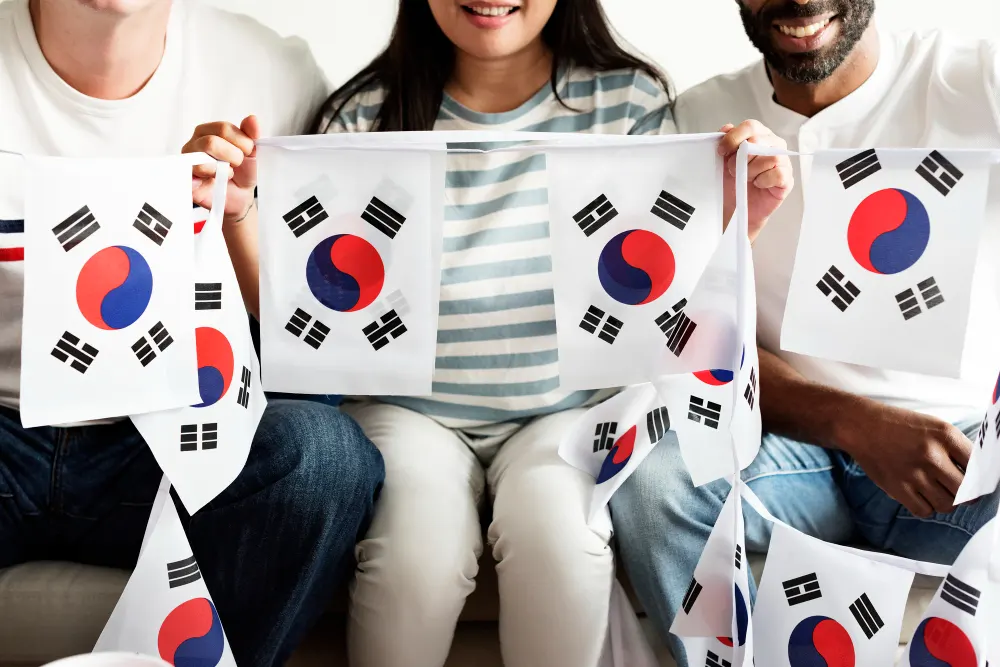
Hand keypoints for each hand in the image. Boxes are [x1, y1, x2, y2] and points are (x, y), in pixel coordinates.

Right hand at [182, 115, 259, 225]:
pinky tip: (217, 181)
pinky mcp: (186, 179)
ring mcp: (187, 161)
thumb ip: (250, 134)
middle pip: (211, 143)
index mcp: (209, 131)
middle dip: (233, 157)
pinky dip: (210, 179)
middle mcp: (194, 143)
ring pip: (202, 160)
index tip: (248, 153)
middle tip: (237, 164)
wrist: (240, 195)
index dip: (242, 142)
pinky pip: (194, 177)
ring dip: (223, 170)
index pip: (223, 128)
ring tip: (228, 174)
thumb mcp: (252, 152)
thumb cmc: (242, 171)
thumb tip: (252, 119)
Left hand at [717, 120, 793, 240]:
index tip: (722, 151)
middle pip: (758, 140)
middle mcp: (773, 144)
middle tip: (733, 170)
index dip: (734, 137)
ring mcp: (782, 161)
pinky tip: (757, 184)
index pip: (750, 126)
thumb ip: (725, 141)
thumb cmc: (732, 182)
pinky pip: (778, 174)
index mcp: (758, 135)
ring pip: (770, 156)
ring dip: (751, 171)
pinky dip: (763, 180)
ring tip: (746, 179)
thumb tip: (727, 128)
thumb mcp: (723, 160)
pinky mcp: (787, 179)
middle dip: (740, 158)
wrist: (737, 207)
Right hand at [836, 399, 971, 517]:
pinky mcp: (897, 487)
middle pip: (965, 491)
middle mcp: (932, 455)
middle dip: (966, 496)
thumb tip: (977, 474)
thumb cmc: (900, 425)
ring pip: (946, 505)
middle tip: (960, 492)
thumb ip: (956, 448)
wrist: (862, 426)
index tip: (979, 484)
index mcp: (945, 436)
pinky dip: (926, 507)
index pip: (979, 467)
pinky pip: (923, 510)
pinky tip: (921, 496)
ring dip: (945, 502)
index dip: (981, 480)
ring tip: (937, 492)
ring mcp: (914, 473)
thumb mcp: (933, 426)